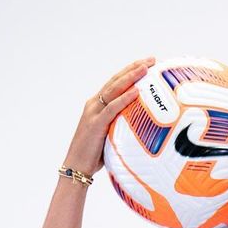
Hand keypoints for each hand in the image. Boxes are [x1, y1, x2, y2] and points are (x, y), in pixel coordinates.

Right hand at [63, 56, 157, 177]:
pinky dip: (124, 98)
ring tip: (145, 68)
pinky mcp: (95, 124)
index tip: (146, 64)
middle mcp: (94, 104)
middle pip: (116, 81)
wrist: (76, 167)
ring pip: (114, 90)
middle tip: (151, 59)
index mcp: (97, 105)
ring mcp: (93, 113)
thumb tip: (141, 127)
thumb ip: (120, 125)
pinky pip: (112, 108)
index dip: (130, 72)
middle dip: (133, 68)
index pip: (115, 83)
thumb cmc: (94, 156)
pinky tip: (136, 91)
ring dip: (130, 77)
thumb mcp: (110, 135)